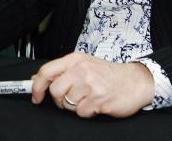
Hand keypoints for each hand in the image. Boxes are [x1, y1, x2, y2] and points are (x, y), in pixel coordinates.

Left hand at [31, 53, 154, 117]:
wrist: (135, 81)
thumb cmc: (108, 74)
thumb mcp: (83, 65)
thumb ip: (61, 71)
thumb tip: (36, 79)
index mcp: (75, 59)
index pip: (46, 71)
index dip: (37, 86)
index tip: (36, 97)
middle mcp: (82, 69)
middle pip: (55, 91)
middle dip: (60, 100)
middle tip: (71, 98)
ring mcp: (91, 85)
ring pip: (68, 104)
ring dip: (76, 106)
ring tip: (88, 98)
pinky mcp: (99, 100)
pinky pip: (81, 113)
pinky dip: (87, 112)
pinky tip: (96, 104)